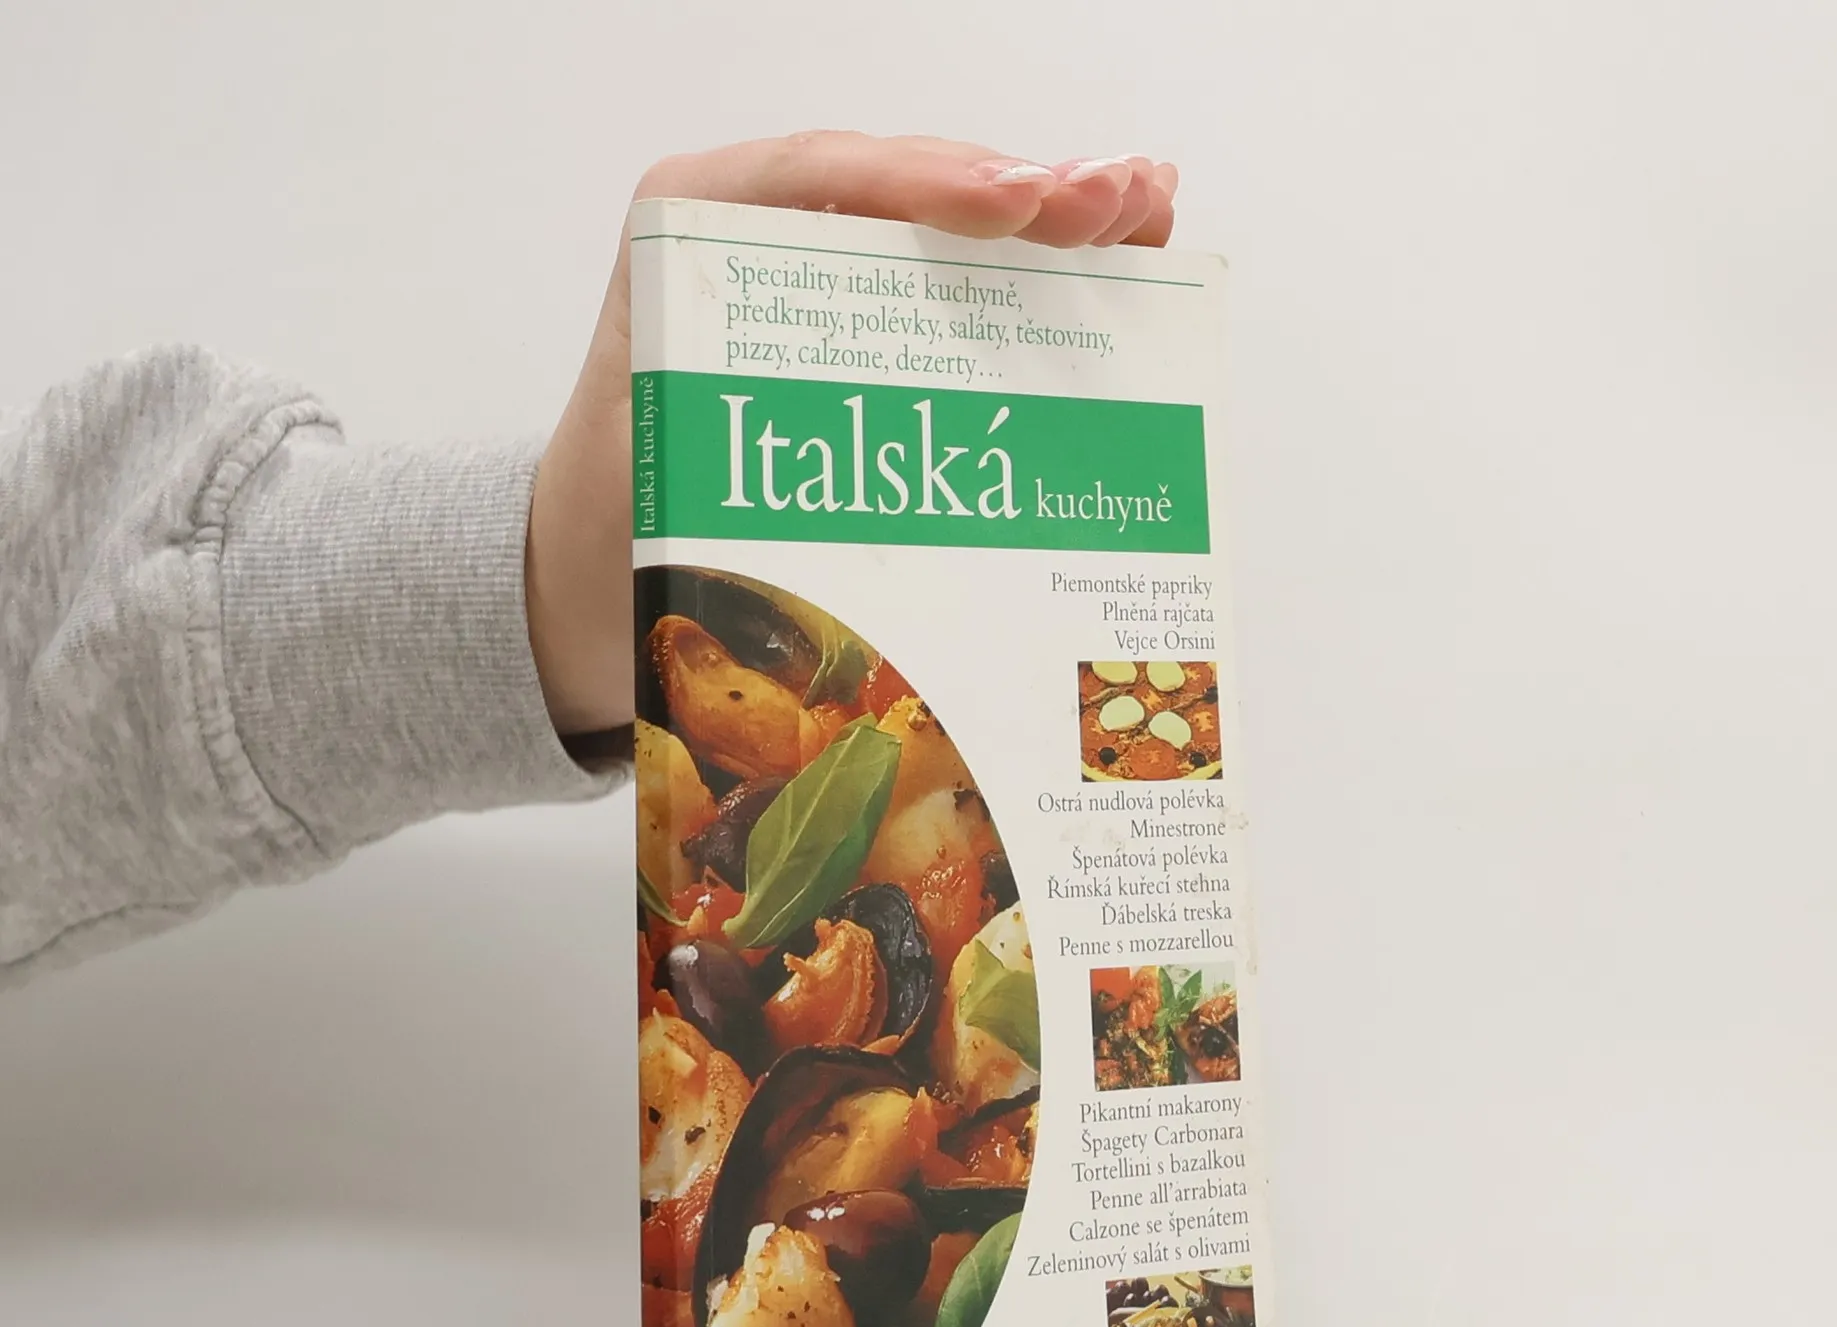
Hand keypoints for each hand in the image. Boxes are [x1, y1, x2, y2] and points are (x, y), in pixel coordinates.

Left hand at [525, 135, 1180, 737]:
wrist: (600, 553)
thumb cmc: (625, 516)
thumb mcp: (656, 486)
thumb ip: (722, 475)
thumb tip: (828, 532)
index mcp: (694, 228)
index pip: (820, 175)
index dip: (925, 183)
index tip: (1013, 206)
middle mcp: (767, 231)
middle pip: (909, 189)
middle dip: (1022, 193)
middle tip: (1113, 201)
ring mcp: (830, 271)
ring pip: (951, 230)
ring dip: (1056, 222)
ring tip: (1147, 207)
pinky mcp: (871, 320)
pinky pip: (959, 283)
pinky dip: (1040, 273)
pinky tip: (1122, 255)